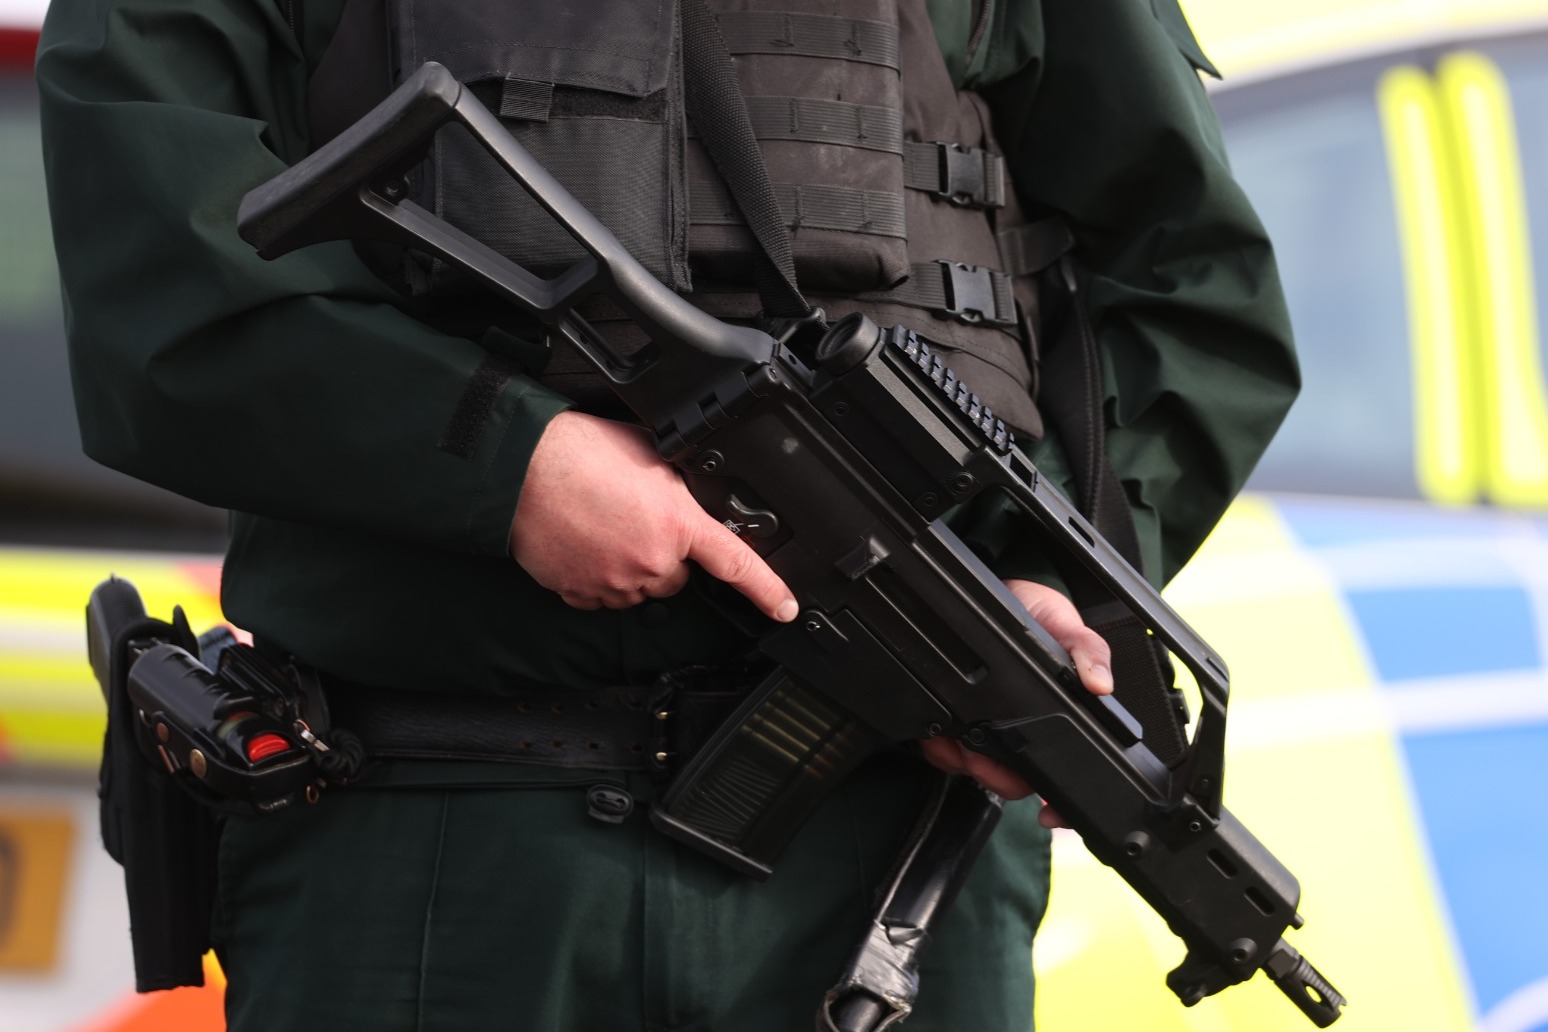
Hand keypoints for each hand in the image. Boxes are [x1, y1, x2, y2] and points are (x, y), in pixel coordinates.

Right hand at [510, 411, 798, 620]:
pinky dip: (597, 575)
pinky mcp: (581, 594)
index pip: (736, 563)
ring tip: (602, 524)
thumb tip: (688, 497)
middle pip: (677, 576)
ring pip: (639, 586)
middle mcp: (652, 559)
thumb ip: (678, 486)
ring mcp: (615, 582)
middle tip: (634, 519)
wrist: (522, 468)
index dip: (766, 590)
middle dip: (663, 554)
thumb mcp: (650, 454)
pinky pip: (602, 595)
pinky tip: (583, 542)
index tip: (784, 608)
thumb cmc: (580, 451)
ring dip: (629, 564)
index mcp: (677, 521)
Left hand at [917, 578, 1111, 812]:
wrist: (997, 595)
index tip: (1050, 815)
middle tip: (978, 756)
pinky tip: (937, 731)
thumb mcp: (1067, 625)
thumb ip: (1088, 650)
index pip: (1070, 772)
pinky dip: (939, 747)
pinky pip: (946, 754)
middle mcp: (1029, 731)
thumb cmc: (1038, 614)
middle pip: (1018, 782)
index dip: (1064, 802)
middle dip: (996, 777)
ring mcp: (992, 731)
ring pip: (980, 772)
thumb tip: (1101, 686)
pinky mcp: (959, 724)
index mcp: (1061, 717)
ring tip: (955, 739)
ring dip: (965, 762)